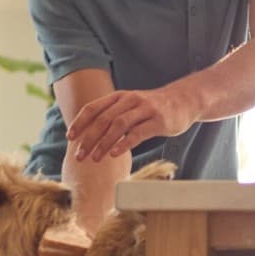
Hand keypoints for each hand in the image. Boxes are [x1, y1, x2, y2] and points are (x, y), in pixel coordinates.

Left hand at [68, 87, 194, 162]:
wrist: (184, 100)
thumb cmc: (153, 108)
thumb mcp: (131, 106)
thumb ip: (113, 116)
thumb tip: (88, 135)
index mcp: (119, 97)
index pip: (93, 108)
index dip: (80, 123)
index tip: (70, 137)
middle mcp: (130, 100)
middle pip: (103, 119)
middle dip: (88, 138)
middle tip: (79, 155)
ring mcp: (145, 109)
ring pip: (118, 125)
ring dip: (103, 143)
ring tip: (95, 158)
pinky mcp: (158, 121)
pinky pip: (137, 133)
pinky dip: (124, 143)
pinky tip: (114, 153)